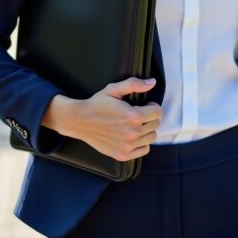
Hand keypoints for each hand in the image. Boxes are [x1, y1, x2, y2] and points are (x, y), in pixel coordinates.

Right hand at [45, 77, 162, 161]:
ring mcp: (128, 145)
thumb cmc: (97, 104)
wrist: (79, 121)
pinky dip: (142, 143)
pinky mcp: (123, 155)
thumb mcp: (113, 90)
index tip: (146, 105)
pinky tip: (132, 136)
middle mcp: (132, 132)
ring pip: (151, 137)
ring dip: (146, 130)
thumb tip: (153, 83)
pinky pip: (144, 150)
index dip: (153, 106)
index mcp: (133, 116)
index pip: (158, 112)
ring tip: (135, 125)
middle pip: (156, 124)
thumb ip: (134, 84)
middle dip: (150, 117)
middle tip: (138, 114)